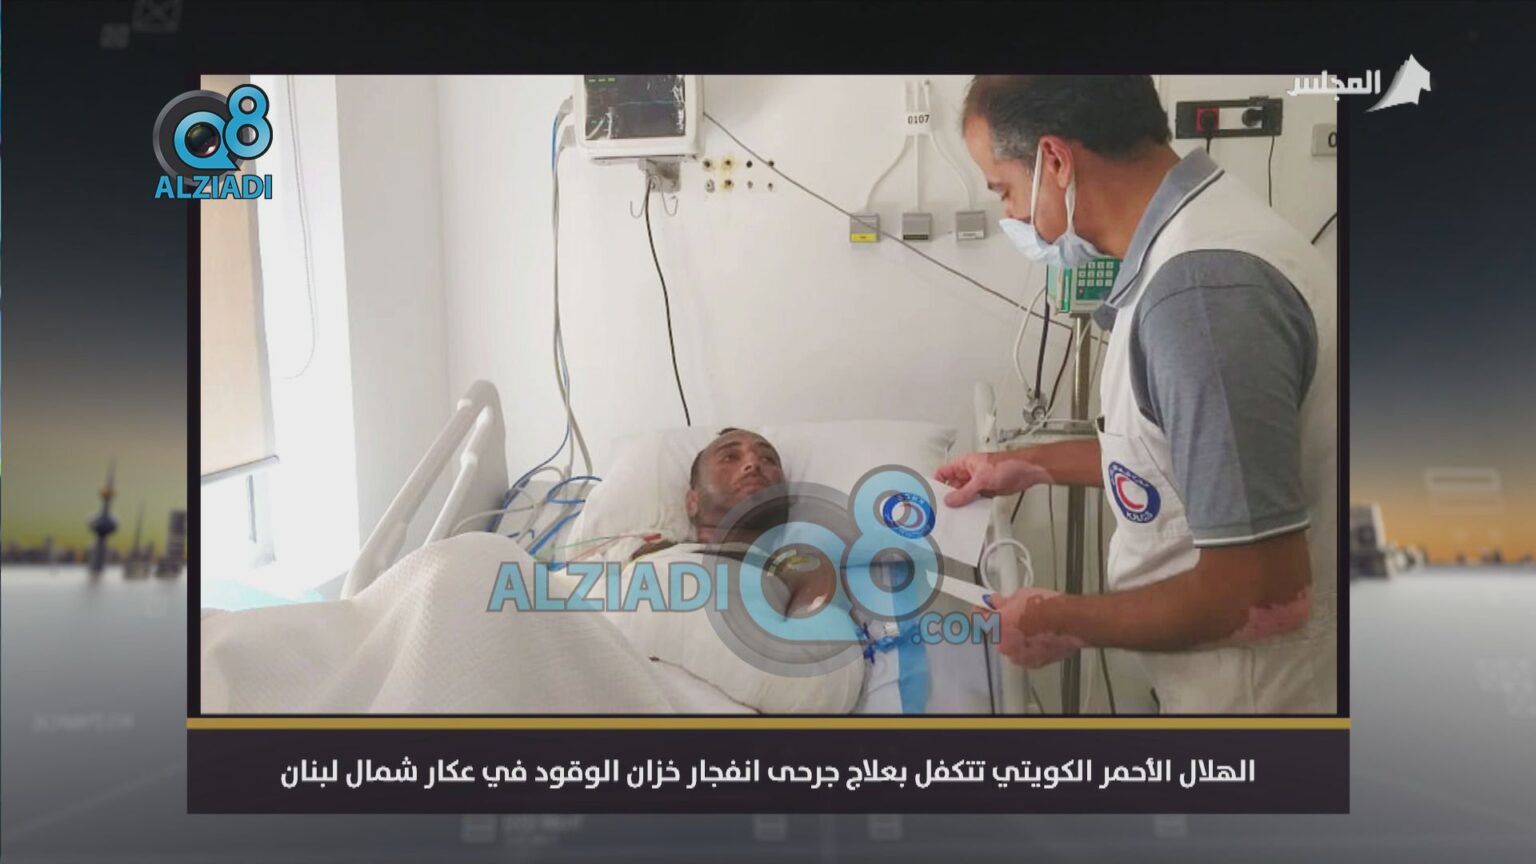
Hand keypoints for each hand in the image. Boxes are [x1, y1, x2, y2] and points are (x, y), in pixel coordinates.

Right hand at [934, 451, 1052, 506]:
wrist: (1026, 471)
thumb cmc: (1008, 463)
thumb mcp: (981, 479)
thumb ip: (965, 492)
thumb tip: (951, 500)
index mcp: (964, 463)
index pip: (943, 472)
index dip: (936, 483)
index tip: (932, 494)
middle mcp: (969, 473)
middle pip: (953, 486)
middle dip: (949, 496)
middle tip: (944, 507)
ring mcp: (978, 482)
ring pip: (964, 494)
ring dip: (962, 502)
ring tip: (957, 512)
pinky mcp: (987, 491)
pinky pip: (975, 500)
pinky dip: (973, 506)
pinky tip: (971, 512)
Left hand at [973, 587, 1083, 668]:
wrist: (1067, 621)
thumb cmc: (1047, 608)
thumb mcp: (1019, 594)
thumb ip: (1004, 602)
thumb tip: (998, 602)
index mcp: (996, 626)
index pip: (979, 618)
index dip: (981, 611)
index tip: (981, 607)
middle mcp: (1004, 645)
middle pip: (996, 634)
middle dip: (1002, 625)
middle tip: (1014, 614)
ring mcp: (1018, 656)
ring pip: (1011, 646)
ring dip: (1016, 637)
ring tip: (1031, 625)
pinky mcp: (1034, 663)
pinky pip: (1026, 654)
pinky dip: (1029, 647)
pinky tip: (1038, 636)